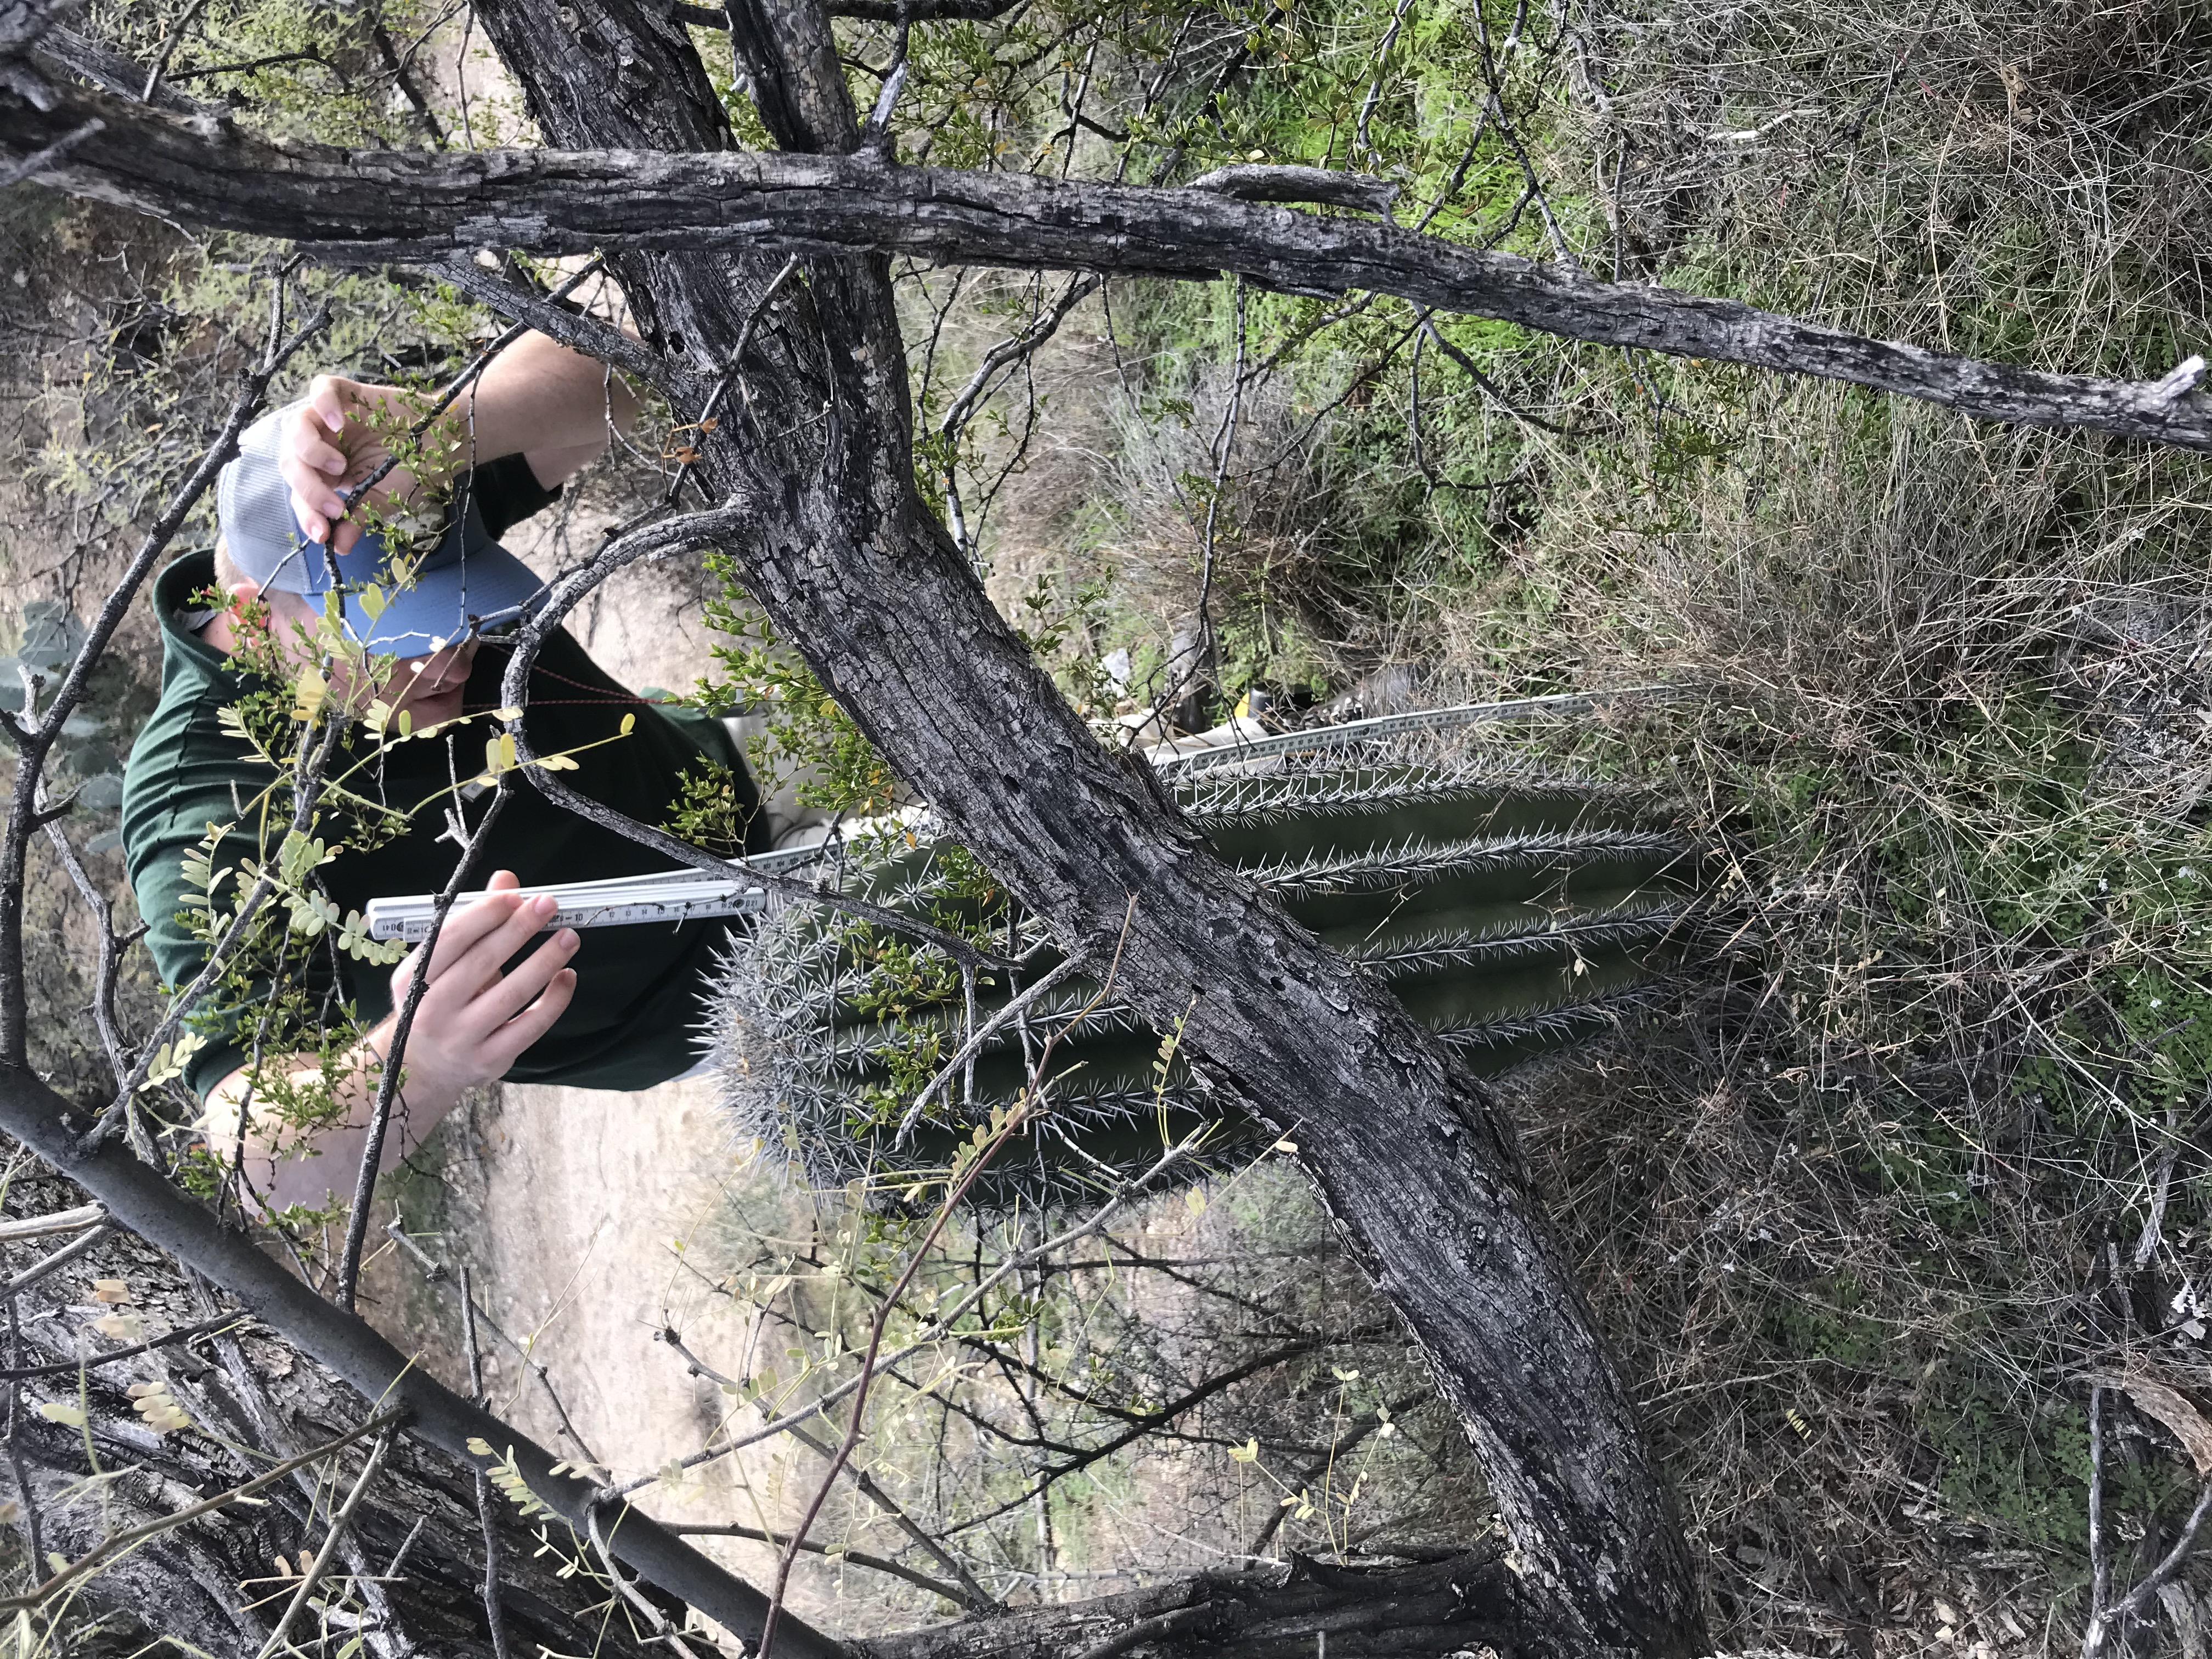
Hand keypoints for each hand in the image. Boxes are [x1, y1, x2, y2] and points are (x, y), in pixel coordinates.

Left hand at [280, 374, 417, 553]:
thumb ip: (357, 518)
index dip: (307, 513)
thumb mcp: (384, 500)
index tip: (323, 535)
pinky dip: (323, 404)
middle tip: (336, 507)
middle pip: (290, 461)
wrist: (445, 442)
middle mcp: (321, 443)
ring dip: (310, 452)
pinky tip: (339, 422)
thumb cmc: (414, 471)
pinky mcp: (347, 392)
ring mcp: (330, 416)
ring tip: (340, 465)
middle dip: (309, 489)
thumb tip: (339, 547)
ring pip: (295, 426)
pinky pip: (321, 388)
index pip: (300, 492)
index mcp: (325, 473)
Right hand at [378, 870, 579, 1101]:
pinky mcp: (491, 1058)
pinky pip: (530, 1026)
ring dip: (545, 961)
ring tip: (569, 937)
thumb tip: (506, 880)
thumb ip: (474, 922)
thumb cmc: (436, 1001)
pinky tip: (567, 976)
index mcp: (413, 979)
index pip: (450, 940)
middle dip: (520, 929)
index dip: (484, 914)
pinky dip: (554, 1000)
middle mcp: (431, 1010)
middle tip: (549, 905)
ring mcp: (462, 1038)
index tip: (515, 895)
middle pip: (483, 963)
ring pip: (511, 994)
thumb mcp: (441, 963)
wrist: (424, 1066)